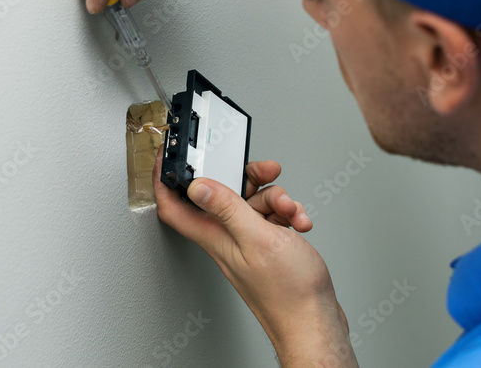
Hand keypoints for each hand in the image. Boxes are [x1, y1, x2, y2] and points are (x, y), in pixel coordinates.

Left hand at [152, 146, 357, 366]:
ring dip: (277, 199)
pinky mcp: (268, 247)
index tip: (170, 158)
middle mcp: (227, 239)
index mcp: (216, 237)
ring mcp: (248, 243)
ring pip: (253, 203)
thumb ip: (227, 209)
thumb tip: (197, 186)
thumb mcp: (257, 238)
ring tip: (290, 211)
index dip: (166, 181)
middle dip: (247, 179)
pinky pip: (272, 218)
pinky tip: (298, 224)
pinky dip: (288, 215)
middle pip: (224, 194)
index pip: (175, 207)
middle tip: (265, 173)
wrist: (314, 322)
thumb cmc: (288, 293)